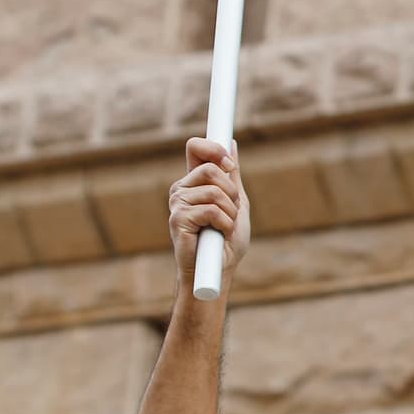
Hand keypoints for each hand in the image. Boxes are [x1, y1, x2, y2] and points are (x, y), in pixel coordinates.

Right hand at [168, 136, 250, 284]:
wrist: (217, 270)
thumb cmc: (225, 240)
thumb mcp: (236, 203)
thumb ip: (232, 175)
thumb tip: (232, 143)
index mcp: (193, 182)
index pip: (195, 148)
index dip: (214, 148)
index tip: (230, 164)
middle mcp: (181, 189)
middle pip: (212, 168)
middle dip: (232, 192)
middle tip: (231, 212)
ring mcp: (177, 203)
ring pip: (215, 191)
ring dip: (230, 212)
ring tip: (224, 227)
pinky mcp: (178, 219)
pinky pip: (212, 210)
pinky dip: (224, 224)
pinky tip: (218, 234)